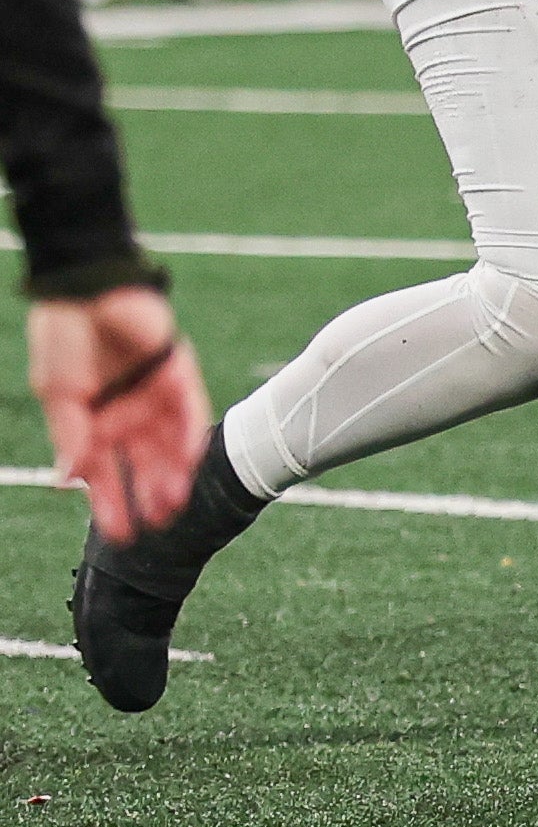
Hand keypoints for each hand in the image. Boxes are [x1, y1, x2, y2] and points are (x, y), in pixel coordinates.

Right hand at [28, 286, 211, 545]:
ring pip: (169, 444)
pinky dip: (189, 437)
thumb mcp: (59, 395)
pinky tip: (188, 463)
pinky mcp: (177, 372)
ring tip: (172, 506)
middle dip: (148, 494)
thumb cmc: (63, 339)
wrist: (87, 291)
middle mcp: (127, 412)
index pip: (105, 471)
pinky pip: (189, 411)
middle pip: (143, 463)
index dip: (111, 503)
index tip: (119, 534)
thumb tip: (69, 482)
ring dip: (172, 475)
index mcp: (94, 420)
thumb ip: (71, 436)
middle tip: (156, 526)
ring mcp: (154, 393)